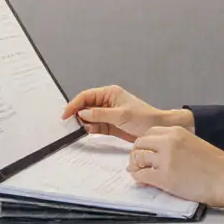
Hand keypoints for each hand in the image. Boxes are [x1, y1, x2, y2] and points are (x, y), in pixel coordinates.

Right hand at [61, 85, 193, 141]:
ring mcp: (108, 113)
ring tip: (80, 128)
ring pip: (89, 117)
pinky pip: (95, 126)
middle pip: (86, 106)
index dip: (74, 104)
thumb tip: (83, 113)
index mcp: (110, 93)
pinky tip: (89, 131)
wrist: (156, 129)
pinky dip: (90, 128)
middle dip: (78, 113)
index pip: (87, 96)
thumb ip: (100, 114)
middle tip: (70, 123)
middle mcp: (108, 102)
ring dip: (84, 122)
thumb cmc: (144, 118)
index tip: (66, 114)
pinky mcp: (110, 124)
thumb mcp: (120, 115)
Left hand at [127, 126, 223, 207]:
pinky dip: (139, 178)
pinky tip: (143, 181)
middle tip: (138, 164)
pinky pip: (141, 175)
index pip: (149, 133)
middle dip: (136, 154)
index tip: (145, 152)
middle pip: (139, 143)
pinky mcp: (164, 177)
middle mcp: (168, 142)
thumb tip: (160, 154)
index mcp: (176, 132)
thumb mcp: (193, 144)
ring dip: (135, 166)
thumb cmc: (216, 165)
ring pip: (137, 158)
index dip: (145, 144)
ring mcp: (165, 159)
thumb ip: (175, 145)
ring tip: (139, 172)